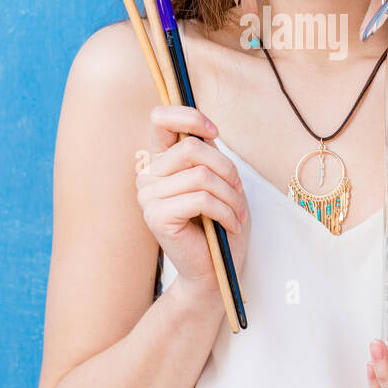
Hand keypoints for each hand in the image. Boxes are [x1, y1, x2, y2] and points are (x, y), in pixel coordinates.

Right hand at [135, 105, 250, 304]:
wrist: (214, 271)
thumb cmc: (219, 223)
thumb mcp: (219, 179)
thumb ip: (207, 153)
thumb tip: (206, 129)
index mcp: (162, 161)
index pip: (161, 119)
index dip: (189, 116)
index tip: (214, 133)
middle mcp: (149, 176)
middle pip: (192, 148)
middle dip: (227, 169)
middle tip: (239, 192)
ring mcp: (148, 197)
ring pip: (201, 175)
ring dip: (230, 196)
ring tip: (238, 214)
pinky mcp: (156, 217)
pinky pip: (200, 199)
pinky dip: (226, 212)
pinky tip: (231, 225)